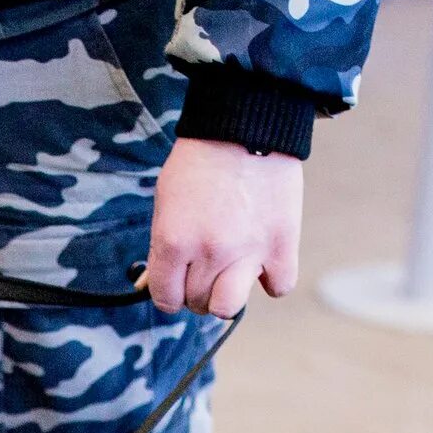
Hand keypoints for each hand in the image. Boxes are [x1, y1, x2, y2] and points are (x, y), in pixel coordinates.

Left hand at [145, 138, 303, 317]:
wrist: (246, 125)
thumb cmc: (199, 162)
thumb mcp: (164, 201)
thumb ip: (160, 247)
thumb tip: (149, 285)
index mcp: (174, 242)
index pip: (165, 298)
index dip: (169, 293)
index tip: (177, 283)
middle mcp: (209, 253)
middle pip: (197, 303)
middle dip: (197, 289)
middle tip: (205, 266)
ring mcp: (248, 252)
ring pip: (229, 307)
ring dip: (226, 296)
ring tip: (230, 273)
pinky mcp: (282, 244)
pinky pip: (278, 287)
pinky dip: (271, 279)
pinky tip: (263, 261)